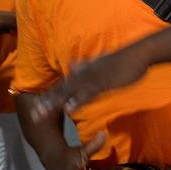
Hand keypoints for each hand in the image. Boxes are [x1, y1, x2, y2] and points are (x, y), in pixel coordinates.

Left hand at [28, 47, 150, 121]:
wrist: (138, 54)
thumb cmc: (122, 60)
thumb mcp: (100, 63)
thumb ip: (85, 66)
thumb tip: (72, 66)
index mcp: (82, 71)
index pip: (62, 85)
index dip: (49, 96)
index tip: (36, 106)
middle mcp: (83, 74)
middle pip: (61, 90)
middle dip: (46, 103)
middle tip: (33, 115)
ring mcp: (92, 78)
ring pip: (69, 93)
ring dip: (55, 104)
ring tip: (42, 114)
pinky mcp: (103, 82)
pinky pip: (87, 93)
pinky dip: (77, 101)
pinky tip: (68, 110)